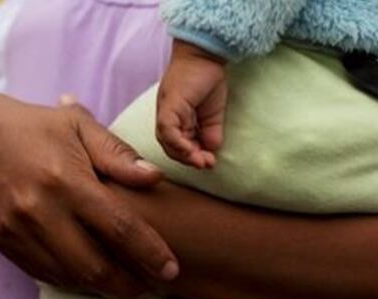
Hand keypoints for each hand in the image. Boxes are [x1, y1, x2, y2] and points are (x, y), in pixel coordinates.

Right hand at [0, 93, 178, 298]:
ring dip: (104, 289)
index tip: (171, 269)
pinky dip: (75, 282)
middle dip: (130, 285)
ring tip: (130, 286)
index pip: (119, 227)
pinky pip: (47, 275)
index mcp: (66, 180)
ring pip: (71, 278)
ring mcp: (18, 231)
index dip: (150, 253)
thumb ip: (119, 155)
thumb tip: (155, 178)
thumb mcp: (80, 127)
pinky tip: (95, 277)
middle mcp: (39, 210)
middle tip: (154, 286)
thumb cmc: (39, 128)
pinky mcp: (5, 244)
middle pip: (95, 267)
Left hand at [156, 40, 227, 168]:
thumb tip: (211, 151)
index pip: (178, 146)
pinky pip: (167, 131)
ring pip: (167, 142)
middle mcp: (166, 117)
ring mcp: (164, 111)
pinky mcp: (167, 107)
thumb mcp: (213, 114)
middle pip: (171, 148)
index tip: (209, 163)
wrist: (205, 55)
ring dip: (185, 155)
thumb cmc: (208, 79)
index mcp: (175, 120)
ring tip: (203, 161)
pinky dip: (179, 144)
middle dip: (189, 159)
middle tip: (207, 164)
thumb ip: (211, 133)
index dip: (192, 157)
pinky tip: (192, 150)